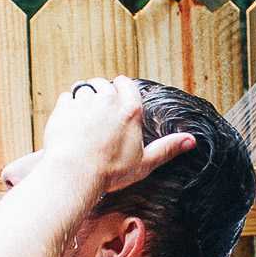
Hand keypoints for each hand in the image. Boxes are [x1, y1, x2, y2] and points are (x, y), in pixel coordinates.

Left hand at [39, 76, 194, 194]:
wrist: (75, 173)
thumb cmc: (110, 171)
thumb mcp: (144, 162)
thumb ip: (167, 148)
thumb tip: (192, 141)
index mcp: (129, 110)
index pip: (126, 83)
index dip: (121, 89)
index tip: (118, 97)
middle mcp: (107, 100)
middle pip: (104, 84)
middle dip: (102, 93)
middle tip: (101, 113)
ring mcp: (84, 102)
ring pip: (84, 88)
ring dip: (84, 99)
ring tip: (85, 119)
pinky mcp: (63, 108)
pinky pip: (66, 97)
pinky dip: (67, 106)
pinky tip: (70, 122)